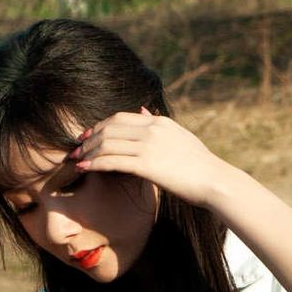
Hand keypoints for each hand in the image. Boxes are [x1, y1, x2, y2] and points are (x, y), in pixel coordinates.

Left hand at [67, 107, 228, 208]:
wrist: (214, 181)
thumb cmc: (199, 165)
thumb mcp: (179, 136)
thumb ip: (158, 124)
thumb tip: (142, 110)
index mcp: (158, 122)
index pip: (119, 117)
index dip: (99, 126)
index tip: (88, 137)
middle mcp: (152, 129)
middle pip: (109, 128)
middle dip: (89, 139)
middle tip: (76, 150)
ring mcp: (149, 146)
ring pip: (107, 144)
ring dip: (88, 152)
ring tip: (76, 161)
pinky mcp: (146, 165)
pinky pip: (112, 161)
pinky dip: (94, 164)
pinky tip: (84, 168)